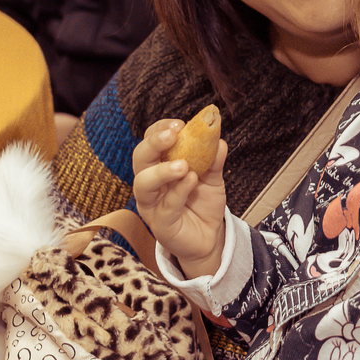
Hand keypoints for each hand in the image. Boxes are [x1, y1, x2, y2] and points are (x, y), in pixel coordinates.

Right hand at [132, 117, 228, 276]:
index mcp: (158, 165)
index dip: (160, 130)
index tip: (179, 124)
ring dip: (162, 170)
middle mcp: (150, 183)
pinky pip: (165, 206)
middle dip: (154, 143)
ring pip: (143, 183)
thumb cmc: (203, 202)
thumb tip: (219, 139)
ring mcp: (152, 204)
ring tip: (183, 165)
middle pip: (140, 158)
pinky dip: (179, 191)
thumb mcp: (212, 176)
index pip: (150, 142)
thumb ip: (214, 159)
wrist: (210, 235)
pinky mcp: (160, 224)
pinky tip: (192, 181)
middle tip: (173, 135)